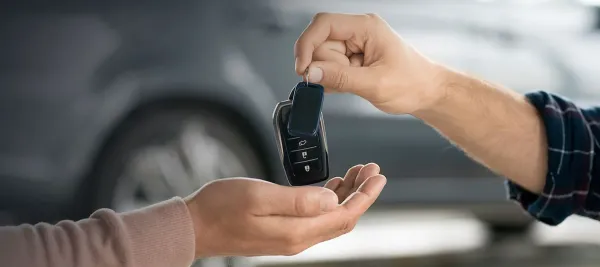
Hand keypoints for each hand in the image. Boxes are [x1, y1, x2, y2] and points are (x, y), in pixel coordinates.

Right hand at [184, 163, 384, 257]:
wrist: (194, 226)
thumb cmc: (220, 207)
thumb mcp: (259, 196)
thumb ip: (298, 200)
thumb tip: (333, 199)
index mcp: (296, 231)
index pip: (343, 215)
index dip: (364, 196)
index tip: (378, 176)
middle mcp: (297, 239)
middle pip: (341, 218)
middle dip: (361, 193)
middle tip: (371, 170)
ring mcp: (289, 237)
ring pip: (330, 218)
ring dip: (346, 195)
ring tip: (357, 173)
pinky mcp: (281, 232)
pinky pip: (315, 218)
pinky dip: (329, 200)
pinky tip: (331, 186)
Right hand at [294, 13, 446, 114]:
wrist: (428, 93)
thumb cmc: (413, 83)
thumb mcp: (375, 84)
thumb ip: (341, 78)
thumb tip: (312, 73)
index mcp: (366, 27)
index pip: (324, 24)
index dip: (307, 44)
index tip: (302, 68)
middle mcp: (358, 32)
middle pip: (320, 44)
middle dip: (325, 67)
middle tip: (343, 82)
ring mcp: (355, 46)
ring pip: (323, 59)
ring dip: (332, 76)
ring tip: (355, 85)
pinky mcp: (352, 59)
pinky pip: (330, 68)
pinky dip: (334, 80)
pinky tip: (351, 86)